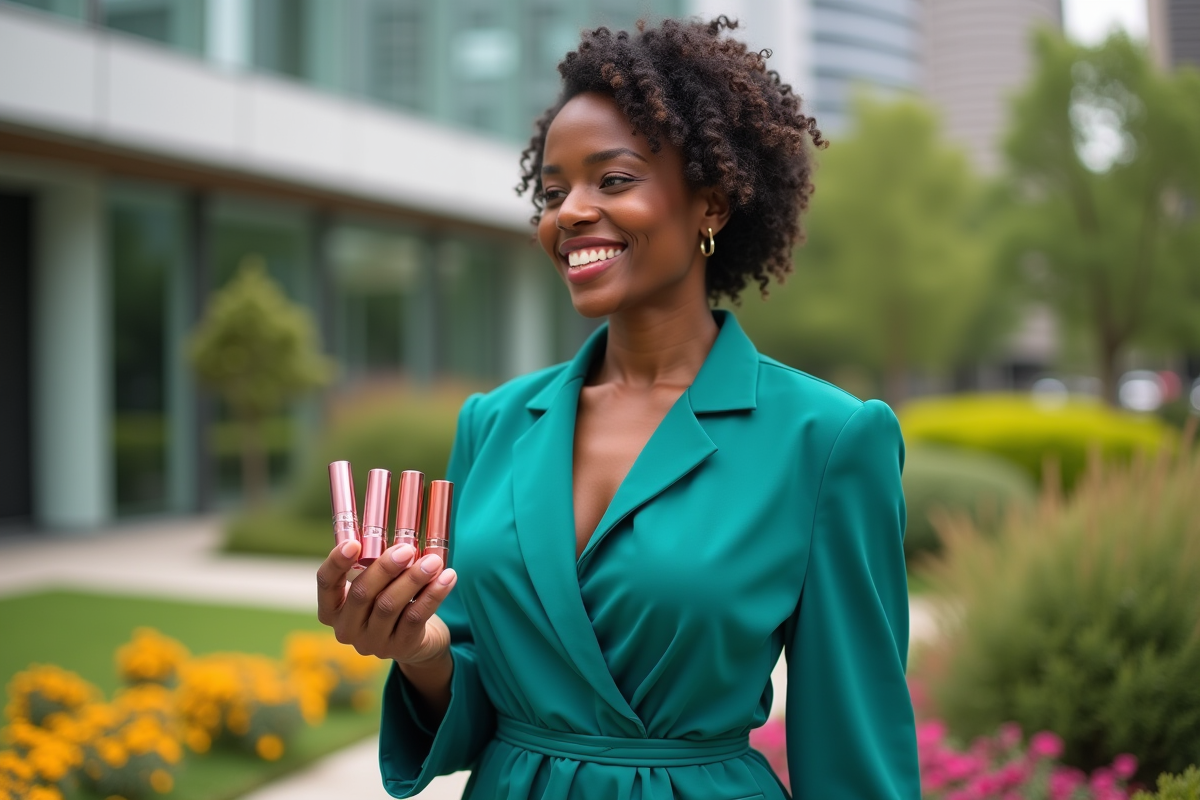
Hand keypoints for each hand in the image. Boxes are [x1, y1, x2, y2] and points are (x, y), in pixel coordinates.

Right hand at [315, 539, 457, 665]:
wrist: (417, 642)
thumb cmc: (390, 601)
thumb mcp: (376, 586)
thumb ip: (374, 565)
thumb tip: (394, 532)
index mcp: (333, 609)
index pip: (326, 583)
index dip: (336, 562)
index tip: (354, 543)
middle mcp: (347, 629)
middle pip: (361, 594)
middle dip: (385, 568)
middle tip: (406, 549)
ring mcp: (372, 642)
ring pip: (389, 605)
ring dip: (413, 579)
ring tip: (432, 561)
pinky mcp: (400, 648)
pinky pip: (416, 617)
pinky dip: (433, 595)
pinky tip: (447, 577)